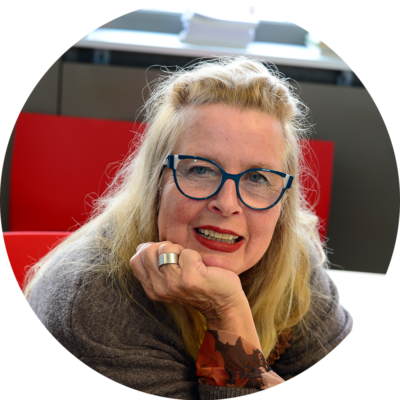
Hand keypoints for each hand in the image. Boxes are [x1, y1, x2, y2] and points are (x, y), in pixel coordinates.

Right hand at [130, 241, 244, 319]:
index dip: (150, 250)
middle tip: (180, 257)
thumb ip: (155, 266)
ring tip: (191, 263)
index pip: (135, 260)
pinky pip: (186, 253)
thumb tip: (141, 246)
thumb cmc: (199, 285)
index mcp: (152, 289)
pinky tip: (201, 267)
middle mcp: (160, 288)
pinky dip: (195, 255)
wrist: (223, 303)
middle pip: (147, 251)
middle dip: (165, 246)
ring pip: (166, 248)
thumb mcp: (170, 279)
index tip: (167, 256)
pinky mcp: (190, 278)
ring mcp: (174, 284)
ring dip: (181, 250)